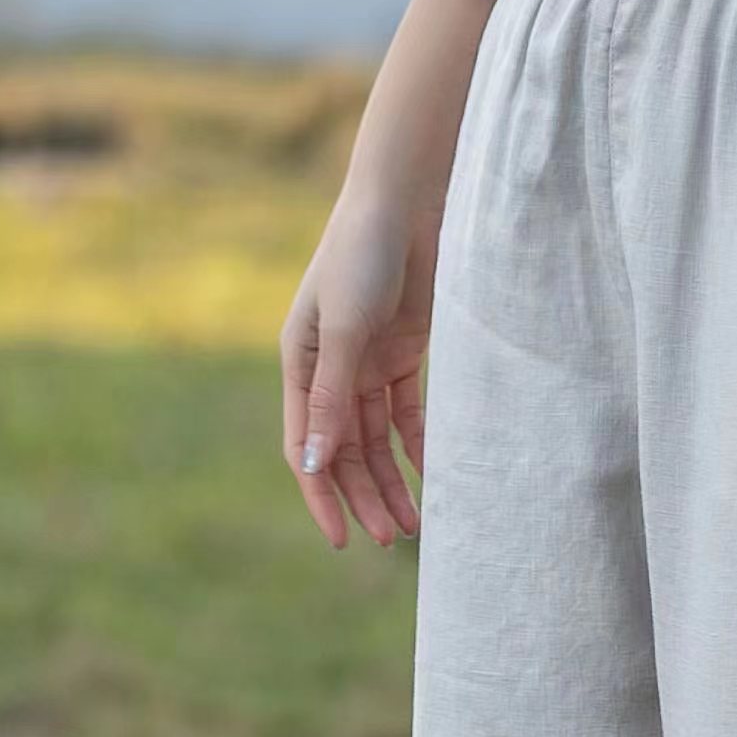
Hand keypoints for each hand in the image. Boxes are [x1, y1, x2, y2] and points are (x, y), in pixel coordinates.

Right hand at [279, 0, 495, 549]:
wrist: (412, 196)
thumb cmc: (365, 250)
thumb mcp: (346, 328)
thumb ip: (332, 397)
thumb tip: (316, 467)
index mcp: (299, 361)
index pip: (305, 447)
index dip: (322, 496)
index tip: (342, 540)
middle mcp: (330, 366)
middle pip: (344, 451)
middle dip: (366, 497)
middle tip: (393, 540)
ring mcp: (369, 360)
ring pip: (377, 439)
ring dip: (394, 481)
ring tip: (417, 526)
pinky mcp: (406, 351)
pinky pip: (410, 414)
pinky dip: (421, 446)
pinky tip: (437, 477)